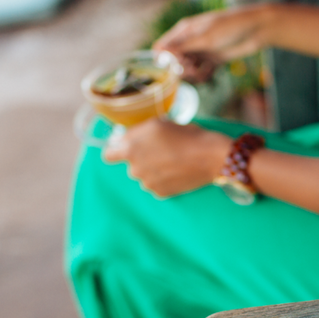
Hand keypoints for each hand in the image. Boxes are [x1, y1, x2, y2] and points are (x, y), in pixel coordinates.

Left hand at [103, 118, 230, 197]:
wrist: (210, 157)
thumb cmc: (185, 136)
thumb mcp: (157, 124)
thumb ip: (135, 133)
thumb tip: (124, 139)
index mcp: (130, 149)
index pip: (108, 155)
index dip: (116, 150)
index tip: (127, 148)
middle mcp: (135, 169)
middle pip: (130, 165)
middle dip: (141, 158)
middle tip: (161, 150)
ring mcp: (148, 183)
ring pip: (144, 175)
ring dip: (153, 169)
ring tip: (172, 161)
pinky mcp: (161, 193)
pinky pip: (156, 185)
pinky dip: (163, 179)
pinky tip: (176, 171)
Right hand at [153, 5, 274, 82]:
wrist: (256, 30)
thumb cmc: (230, 27)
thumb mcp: (205, 38)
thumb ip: (182, 47)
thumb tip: (159, 52)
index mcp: (185, 30)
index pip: (163, 46)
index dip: (164, 60)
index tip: (174, 66)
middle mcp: (192, 40)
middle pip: (175, 60)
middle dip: (180, 69)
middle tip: (192, 70)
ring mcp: (203, 51)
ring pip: (188, 68)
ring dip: (192, 74)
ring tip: (201, 72)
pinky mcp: (214, 60)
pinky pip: (202, 72)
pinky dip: (203, 76)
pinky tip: (208, 74)